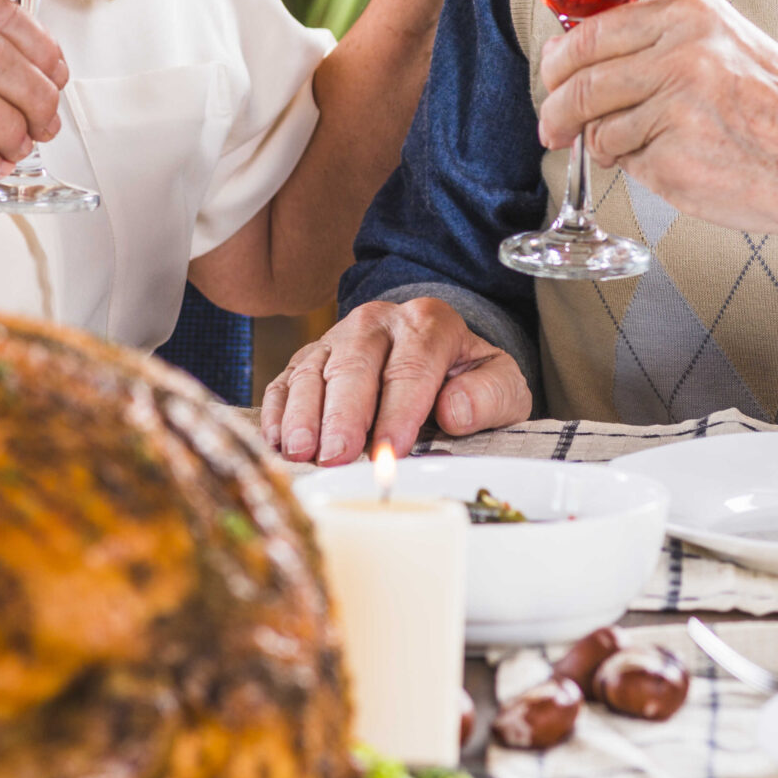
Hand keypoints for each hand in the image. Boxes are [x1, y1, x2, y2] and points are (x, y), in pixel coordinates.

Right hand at [258, 298, 530, 464]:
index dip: (399, 411)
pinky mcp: (310, 359)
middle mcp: (377, 322)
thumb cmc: (466, 378)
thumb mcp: (500, 383)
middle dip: (344, 414)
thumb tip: (454, 411)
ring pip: (313, 370)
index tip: (389, 449)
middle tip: (338, 455)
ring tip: (302, 451)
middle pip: (354, 365)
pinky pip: (285, 380)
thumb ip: (489, 395)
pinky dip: (277, 410)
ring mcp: (337, 338)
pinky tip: (278, 441)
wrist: (435, 354)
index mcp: (428, 323)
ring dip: (303, 413)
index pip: (411, 367)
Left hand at [536, 0, 777, 240]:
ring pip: (599, 129)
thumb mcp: (726, 45)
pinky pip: (629, 166)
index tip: (551, 79)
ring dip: (607, 145)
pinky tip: (681, 165)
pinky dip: (641, 171)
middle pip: (578, 83)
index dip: (558, 63)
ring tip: (646, 149)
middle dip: (556, 111)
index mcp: (689, 18)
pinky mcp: (675, 161)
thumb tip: (585, 60)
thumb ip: (660, 45)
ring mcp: (675, 110)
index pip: (589, 34)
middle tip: (553, 127)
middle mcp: (679, 56)